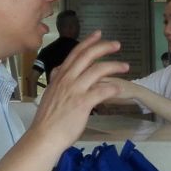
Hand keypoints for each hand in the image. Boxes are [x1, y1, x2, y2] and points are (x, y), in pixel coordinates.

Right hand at [28, 32, 126, 154]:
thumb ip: (56, 80)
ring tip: (125, 66)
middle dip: (104, 47)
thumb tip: (58, 70)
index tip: (98, 34)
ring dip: (114, 66)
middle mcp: (67, 79)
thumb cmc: (48, 118)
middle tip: (117, 45)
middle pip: (87, 56)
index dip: (88, 42)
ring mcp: (75, 90)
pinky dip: (113, 88)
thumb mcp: (50, 92)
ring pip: (98, 70)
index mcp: (60, 76)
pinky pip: (102, 91)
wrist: (44, 136)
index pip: (75, 53)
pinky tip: (120, 88)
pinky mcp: (83, 103)